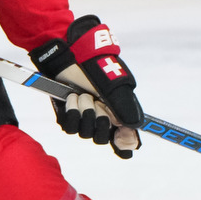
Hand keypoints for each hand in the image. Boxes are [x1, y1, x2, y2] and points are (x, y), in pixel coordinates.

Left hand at [30, 15, 143, 157]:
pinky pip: (70, 127)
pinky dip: (72, 111)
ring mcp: (85, 118)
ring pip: (86, 134)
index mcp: (119, 113)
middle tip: (97, 101)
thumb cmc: (96, 69)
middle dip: (99, 120)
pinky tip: (72, 97)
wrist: (72, 57)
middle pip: (102, 138)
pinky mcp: (68, 116)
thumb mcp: (116, 88)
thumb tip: (132, 129)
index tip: (120, 136)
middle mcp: (103, 118)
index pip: (126, 140)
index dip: (124, 142)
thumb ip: (125, 109)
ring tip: (83, 95)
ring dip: (85, 112)